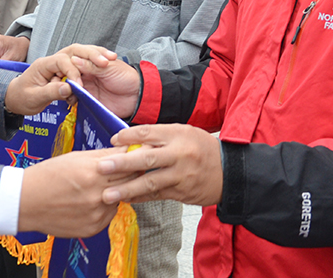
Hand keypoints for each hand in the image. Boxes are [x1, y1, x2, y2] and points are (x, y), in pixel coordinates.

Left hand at [3, 53, 78, 114]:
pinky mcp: (60, 78)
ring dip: (79, 82)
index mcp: (42, 65)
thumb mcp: (34, 97)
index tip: (77, 85)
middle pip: (72, 60)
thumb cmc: (20, 97)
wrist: (16, 100)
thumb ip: (51, 92)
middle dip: (81, 72)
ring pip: (75, 69)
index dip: (72, 71)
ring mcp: (56, 71)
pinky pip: (73, 80)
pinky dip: (76, 89)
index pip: (62, 60)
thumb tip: (68, 88)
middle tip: (81, 88)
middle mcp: (51, 65)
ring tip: (73, 96)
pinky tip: (71, 98)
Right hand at [19, 148, 134, 236]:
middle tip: (126, 170)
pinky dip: (105, 207)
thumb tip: (126, 150)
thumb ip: (104, 155)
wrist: (26, 202)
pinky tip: (90, 201)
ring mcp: (96, 214)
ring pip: (120, 199)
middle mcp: (97, 195)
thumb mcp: (76, 157)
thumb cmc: (48, 175)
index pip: (128, 165)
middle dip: (130, 175)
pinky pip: (109, 215)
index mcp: (93, 172)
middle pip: (129, 183)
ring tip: (99, 187)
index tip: (138, 156)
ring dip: (117, 192)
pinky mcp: (93, 228)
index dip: (134, 159)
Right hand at [64, 45, 140, 118]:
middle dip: (67, 76)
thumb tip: (73, 60)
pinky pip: (76, 98)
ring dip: (67, 88)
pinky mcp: (88, 99)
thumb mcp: (109, 68)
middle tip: (68, 80)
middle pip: (70, 73)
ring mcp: (87, 87)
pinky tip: (70, 98)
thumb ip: (91, 65)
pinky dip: (71, 98)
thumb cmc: (127, 78)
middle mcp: (87, 73)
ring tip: (68, 89)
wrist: (136, 97)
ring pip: (71, 86)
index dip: (71, 64)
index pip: (76, 60)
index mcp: (93, 62)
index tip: (69, 69)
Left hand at [98, 124, 223, 206]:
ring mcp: (180, 175)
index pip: (148, 133)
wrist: (230, 171)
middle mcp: (178, 154)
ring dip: (127, 189)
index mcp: (178, 134)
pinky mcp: (181, 193)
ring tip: (108, 194)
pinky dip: (140, 197)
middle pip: (146, 159)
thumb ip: (160, 136)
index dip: (128, 136)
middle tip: (102, 167)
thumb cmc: (203, 148)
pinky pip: (156, 195)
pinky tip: (126, 199)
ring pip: (149, 182)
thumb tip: (131, 141)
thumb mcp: (184, 133)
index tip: (112, 140)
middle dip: (121, 164)